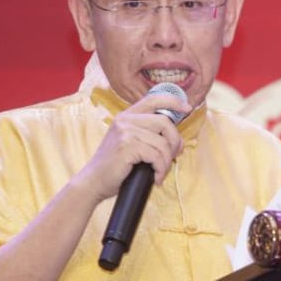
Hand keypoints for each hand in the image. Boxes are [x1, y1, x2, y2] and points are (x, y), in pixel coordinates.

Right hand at [74, 92, 190, 201]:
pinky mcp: (127, 146)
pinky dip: (160, 170)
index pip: (153, 98)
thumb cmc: (115, 167)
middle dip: (174, 143)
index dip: (173, 101)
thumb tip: (177, 140)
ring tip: (160, 172)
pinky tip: (156, 178)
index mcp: (126, 116)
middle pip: (165, 123)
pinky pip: (156, 156)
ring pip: (162, 143)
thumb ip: (148, 135)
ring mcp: (125, 132)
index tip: (187, 108)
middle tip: (173, 158)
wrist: (93, 182)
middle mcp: (125, 120)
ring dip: (166, 162)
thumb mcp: (130, 143)